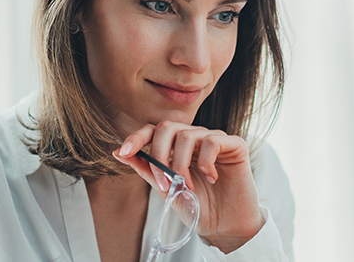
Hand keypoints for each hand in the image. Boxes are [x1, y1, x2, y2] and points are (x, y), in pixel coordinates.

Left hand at [111, 121, 263, 251]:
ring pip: (187, 135)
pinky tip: (212, 178)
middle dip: (159, 154)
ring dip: (181, 165)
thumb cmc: (198, 207)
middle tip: (165, 182)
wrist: (224, 227)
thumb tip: (118, 153)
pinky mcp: (235, 145)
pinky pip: (213, 141)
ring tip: (189, 187)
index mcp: (177, 147)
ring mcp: (214, 139)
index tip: (124, 152)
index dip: (137, 137)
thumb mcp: (166, 189)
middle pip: (167, 126)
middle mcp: (195, 139)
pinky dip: (207, 162)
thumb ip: (146, 169)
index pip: (153, 131)